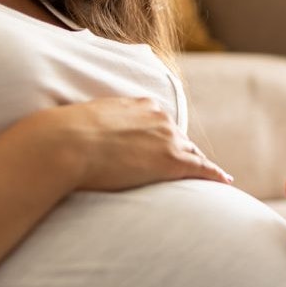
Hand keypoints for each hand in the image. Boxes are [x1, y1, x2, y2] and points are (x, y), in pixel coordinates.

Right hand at [25, 97, 233, 190]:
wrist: (63, 144)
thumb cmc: (60, 137)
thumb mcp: (80, 122)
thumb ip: (91, 127)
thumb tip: (73, 135)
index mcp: (138, 105)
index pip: (160, 124)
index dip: (165, 138)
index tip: (168, 146)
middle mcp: (158, 118)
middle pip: (179, 139)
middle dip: (185, 152)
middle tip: (192, 167)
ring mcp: (167, 139)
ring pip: (191, 154)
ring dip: (200, 165)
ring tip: (212, 177)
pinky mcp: (170, 161)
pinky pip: (201, 169)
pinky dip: (215, 175)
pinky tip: (225, 182)